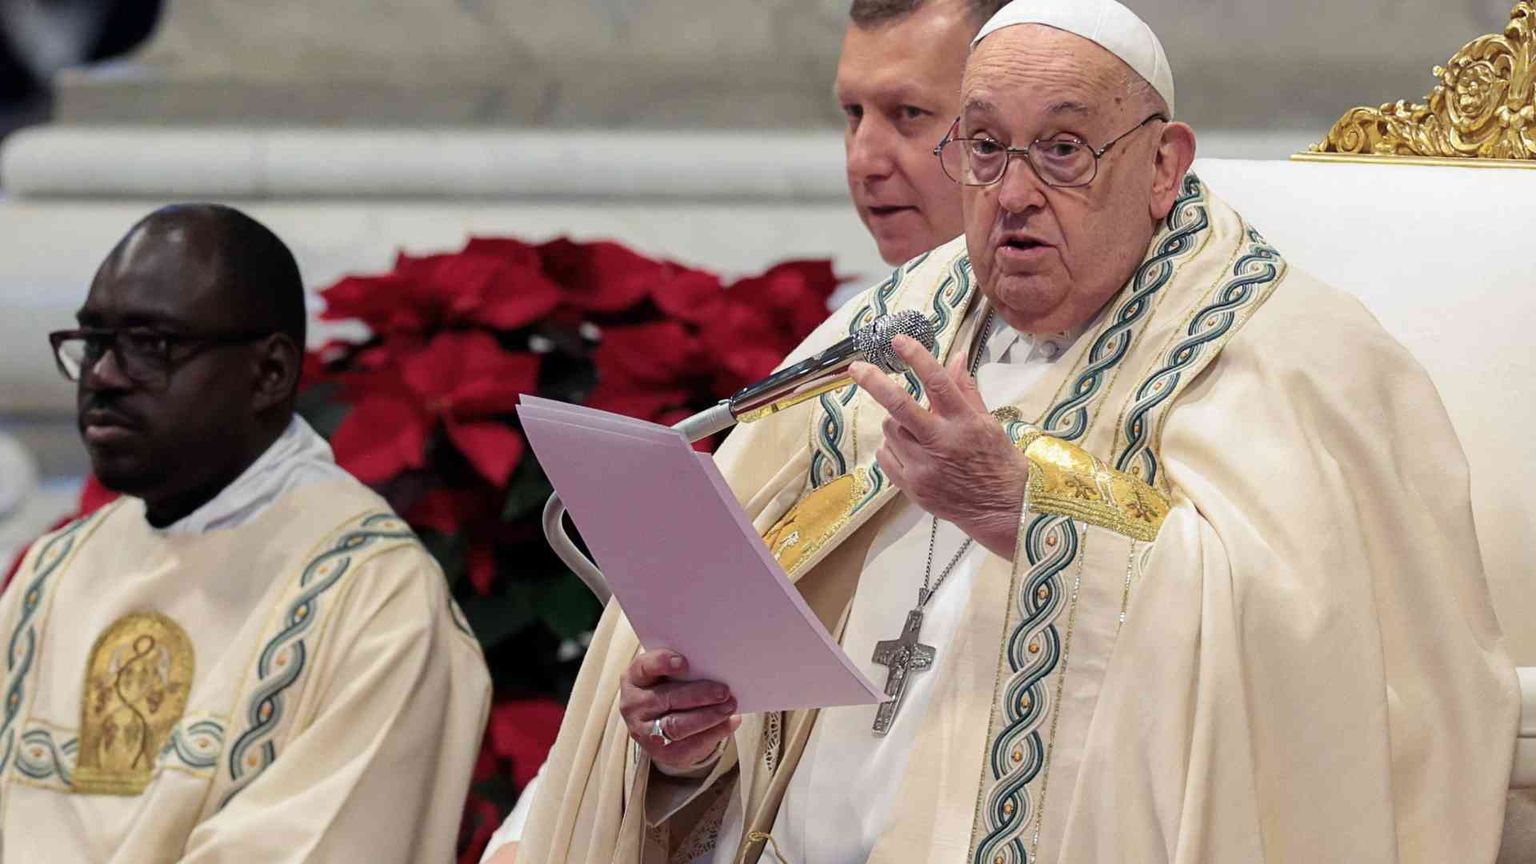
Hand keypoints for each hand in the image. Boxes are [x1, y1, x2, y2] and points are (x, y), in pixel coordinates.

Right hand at [620, 649, 739, 772]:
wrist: (658, 725)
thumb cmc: (669, 689)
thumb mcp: (668, 676)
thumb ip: (686, 670)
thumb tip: (717, 668)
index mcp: (635, 678)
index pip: (645, 667)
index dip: (662, 663)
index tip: (684, 663)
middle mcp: (634, 704)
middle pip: (666, 698)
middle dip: (699, 694)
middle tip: (724, 691)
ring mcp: (643, 731)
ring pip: (677, 725)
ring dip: (708, 716)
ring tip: (729, 707)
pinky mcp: (659, 752)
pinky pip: (689, 745)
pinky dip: (713, 733)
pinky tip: (729, 722)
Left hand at [849, 334, 1029, 557]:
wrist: (1001, 509)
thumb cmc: (997, 461)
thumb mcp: (988, 422)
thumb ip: (966, 390)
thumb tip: (956, 356)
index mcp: (965, 423)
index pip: (938, 383)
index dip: (917, 358)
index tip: (898, 340)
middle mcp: (942, 443)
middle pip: (899, 406)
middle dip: (874, 383)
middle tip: (857, 369)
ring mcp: (924, 468)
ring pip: (890, 430)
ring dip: (896, 422)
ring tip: (915, 430)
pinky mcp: (912, 488)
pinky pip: (885, 455)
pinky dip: (892, 447)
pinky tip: (910, 450)